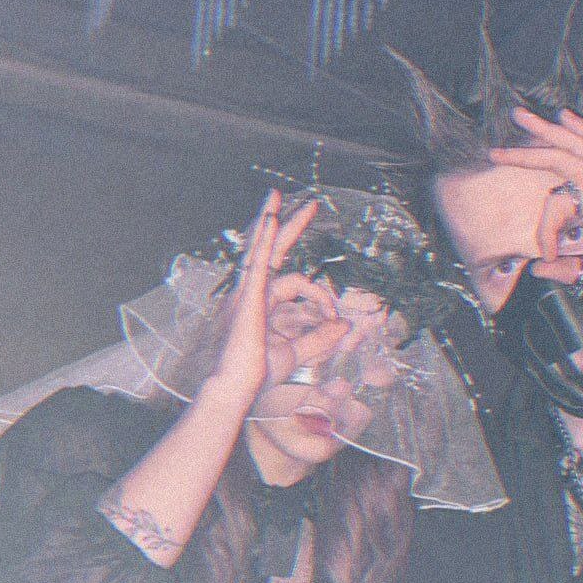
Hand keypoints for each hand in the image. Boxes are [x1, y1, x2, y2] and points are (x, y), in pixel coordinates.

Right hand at [207, 190, 347, 405]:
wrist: (237, 385)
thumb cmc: (258, 373)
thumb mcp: (298, 352)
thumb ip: (320, 337)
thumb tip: (346, 325)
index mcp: (262, 303)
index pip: (294, 282)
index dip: (319, 293)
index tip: (334, 315)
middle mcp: (252, 293)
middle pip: (270, 251)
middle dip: (288, 226)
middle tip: (306, 205)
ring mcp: (247, 293)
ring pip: (259, 249)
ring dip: (270, 221)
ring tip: (277, 196)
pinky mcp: (247, 298)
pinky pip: (256, 262)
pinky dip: (263, 240)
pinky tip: (271, 221)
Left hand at [488, 108, 582, 282]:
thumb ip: (569, 270)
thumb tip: (537, 270)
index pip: (555, 201)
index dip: (545, 230)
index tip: (545, 255)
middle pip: (556, 158)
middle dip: (526, 147)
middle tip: (496, 143)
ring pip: (573, 144)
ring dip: (546, 129)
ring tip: (520, 116)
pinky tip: (565, 117)